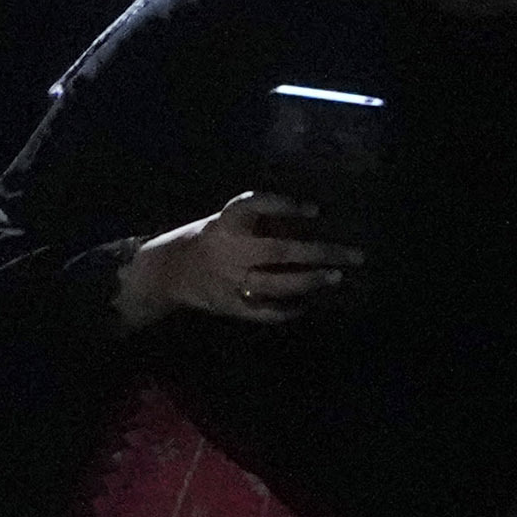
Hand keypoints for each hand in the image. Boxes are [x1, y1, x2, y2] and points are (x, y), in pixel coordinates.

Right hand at [121, 193, 344, 327]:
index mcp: (224, 224)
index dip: (285, 206)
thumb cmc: (203, 241)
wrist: (162, 272)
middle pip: (280, 251)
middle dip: (319, 253)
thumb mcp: (223, 222)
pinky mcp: (227, 305)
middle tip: (353, 255)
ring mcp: (228, 281)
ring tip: (336, 277)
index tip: (315, 210)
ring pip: (276, 283)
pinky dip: (285, 310)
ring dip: (309, 281)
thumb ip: (257, 224)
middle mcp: (228, 251)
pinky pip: (262, 311)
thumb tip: (305, 226)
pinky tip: (304, 307)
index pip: (255, 206)